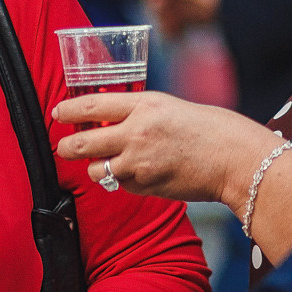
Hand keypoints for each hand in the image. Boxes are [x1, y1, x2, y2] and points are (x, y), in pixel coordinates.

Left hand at [53, 91, 275, 208]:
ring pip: (97, 170)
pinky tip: (142, 173)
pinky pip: (121, 185)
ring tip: (107, 162)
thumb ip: (135, 112)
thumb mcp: (167, 107)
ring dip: (97, 168)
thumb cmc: (206, 129)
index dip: (68, 110)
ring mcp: (139, 163)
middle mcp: (136, 133)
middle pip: (83, 143)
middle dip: (67, 147)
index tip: (57, 113)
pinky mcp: (146, 186)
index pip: (92, 105)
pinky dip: (124, 181)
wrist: (234, 158)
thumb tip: (103, 120)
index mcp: (144, 105)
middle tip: (63, 147)